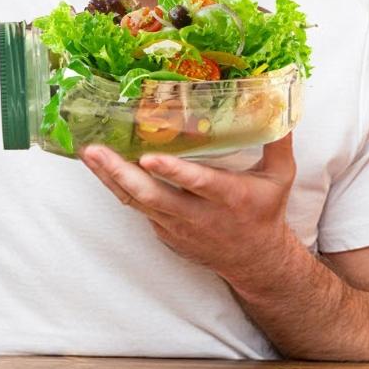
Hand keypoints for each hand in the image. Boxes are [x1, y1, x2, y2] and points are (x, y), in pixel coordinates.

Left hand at [80, 134, 296, 281]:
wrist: (257, 263)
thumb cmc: (265, 212)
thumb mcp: (281, 178)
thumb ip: (278, 141)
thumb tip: (280, 105)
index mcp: (229, 198)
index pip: (199, 184)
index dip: (174, 173)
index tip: (149, 159)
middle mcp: (199, 215)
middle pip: (152, 196)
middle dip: (120, 173)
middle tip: (96, 151)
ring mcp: (177, 227)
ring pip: (136, 202)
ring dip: (109, 177)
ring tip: (88, 153)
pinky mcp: (165, 233)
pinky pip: (137, 208)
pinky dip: (118, 188)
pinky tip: (101, 168)